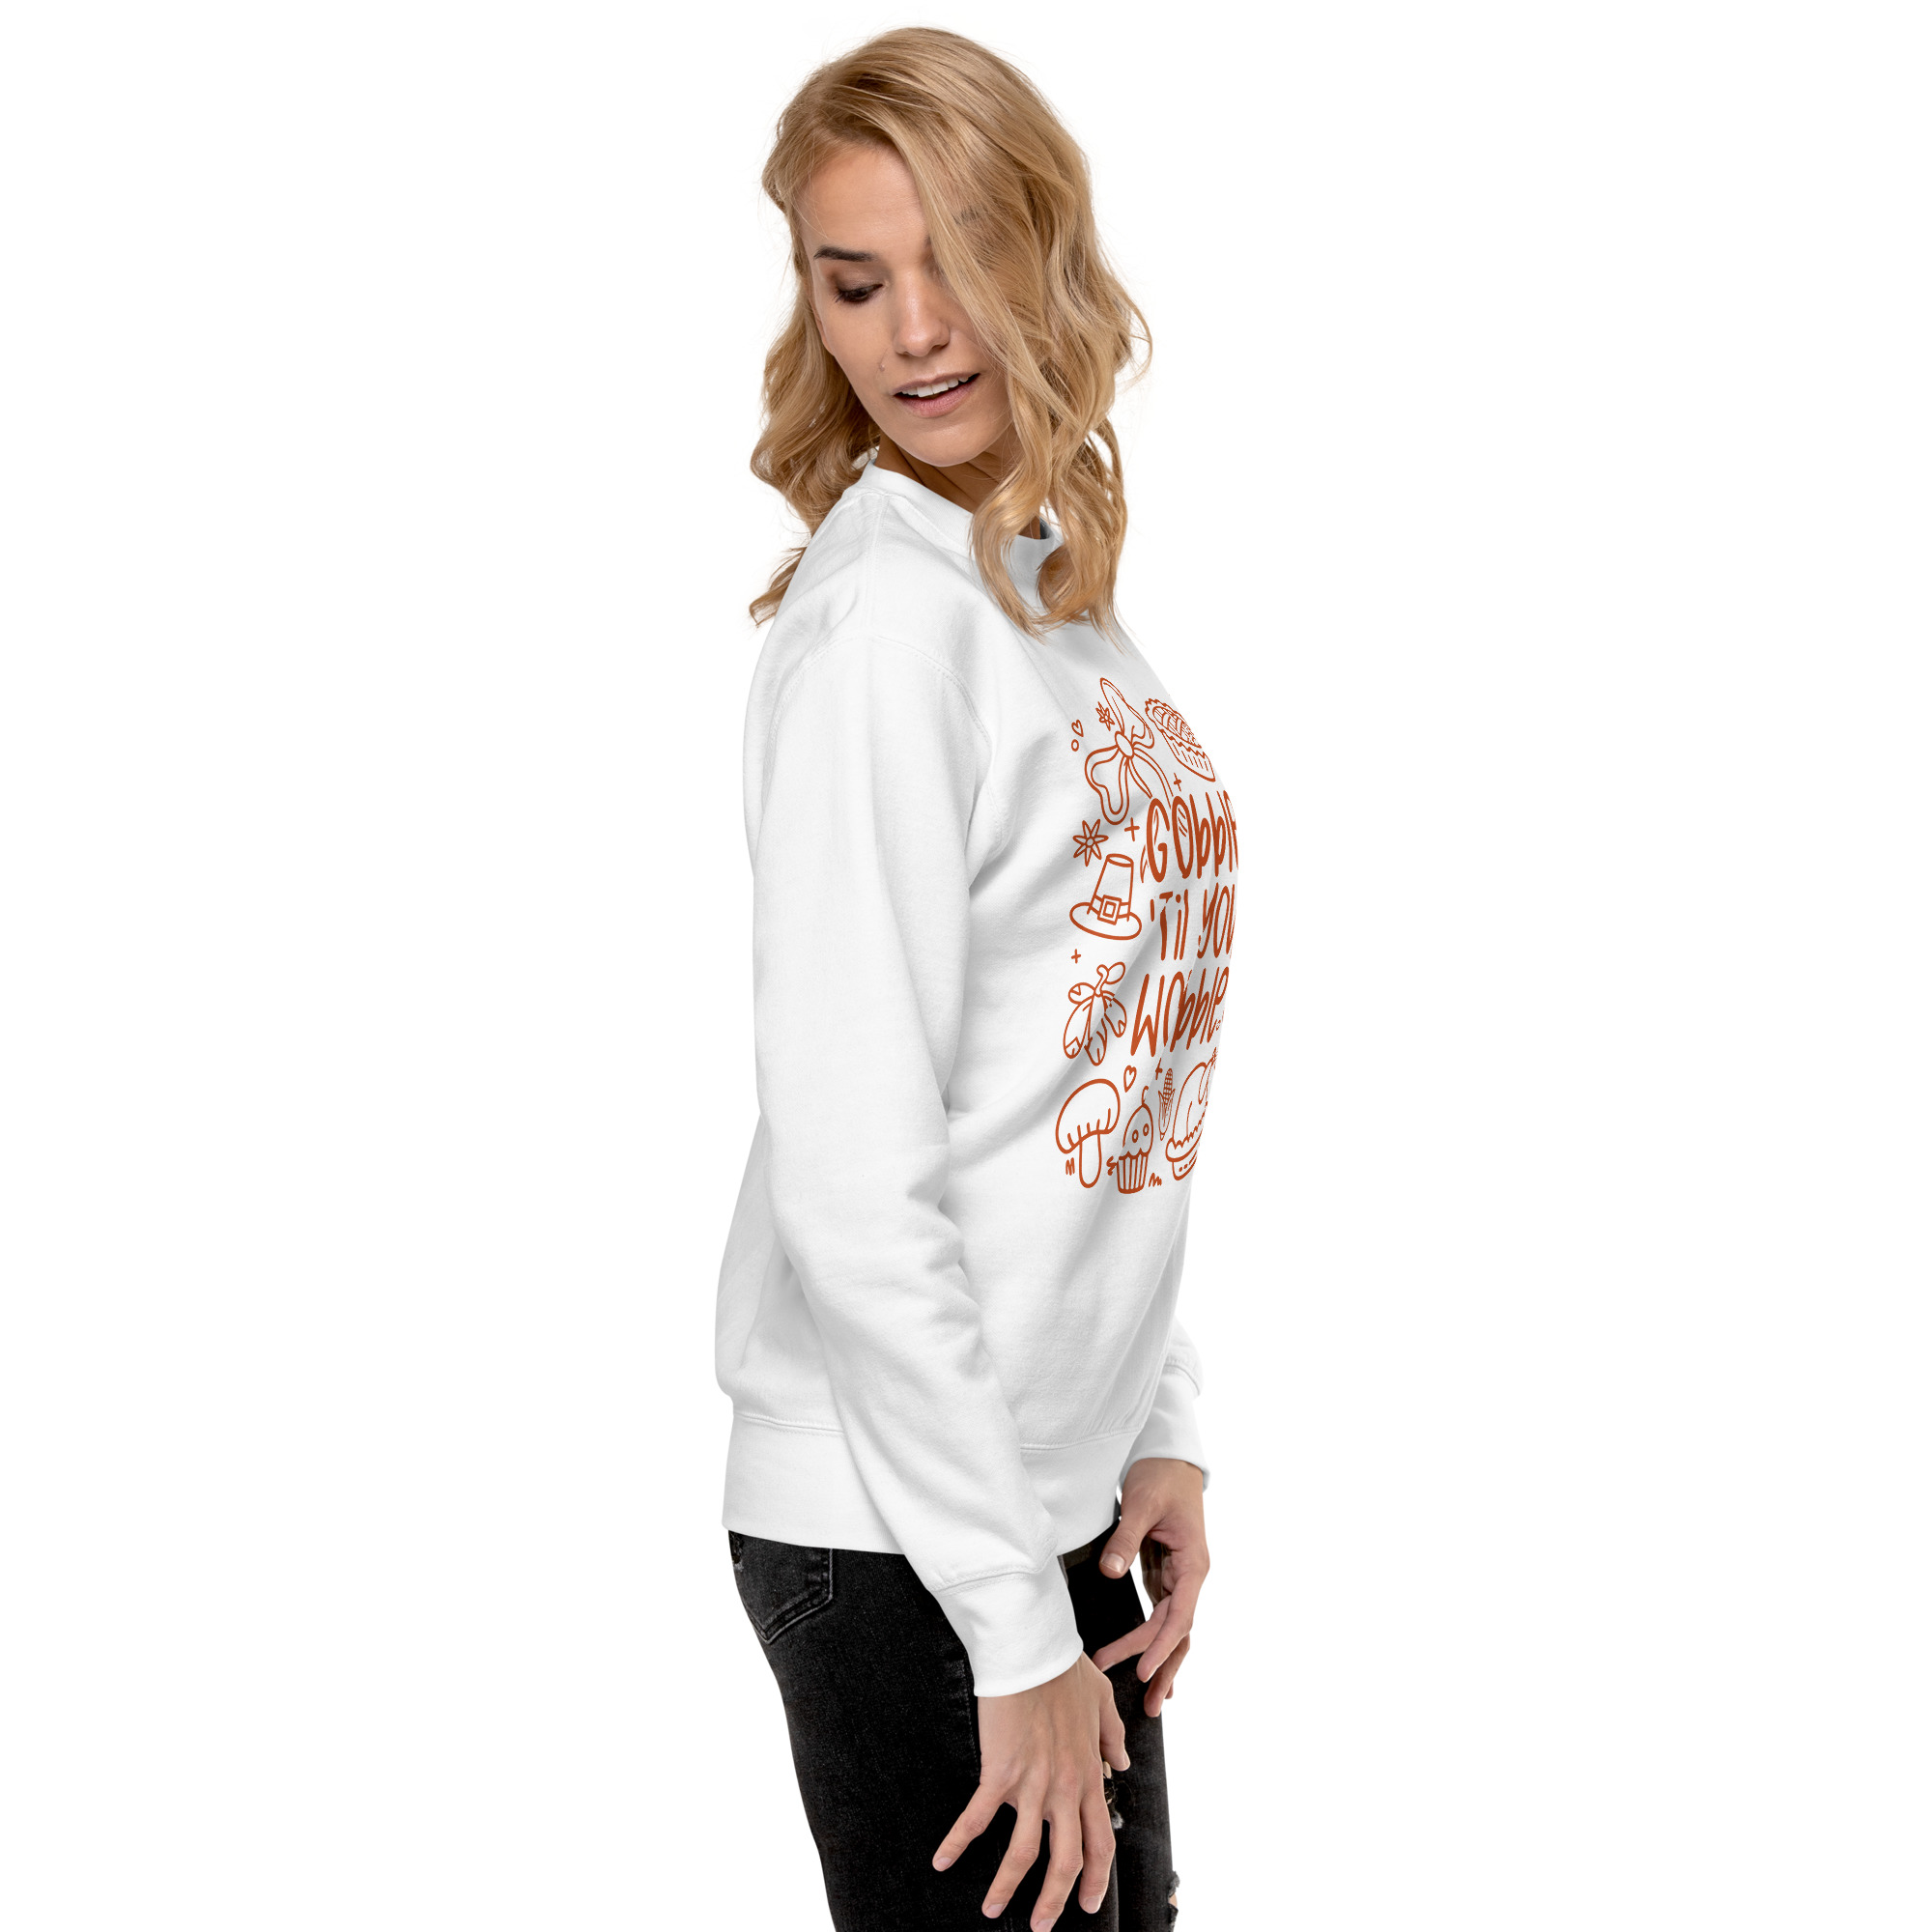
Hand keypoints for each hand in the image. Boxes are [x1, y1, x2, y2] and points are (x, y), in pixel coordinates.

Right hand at [933, 1652, 1129, 1927]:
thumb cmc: (1063, 1668)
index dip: (1096, 1878)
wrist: (1031, 1648)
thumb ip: (1112, 1737)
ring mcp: (1033, 1783)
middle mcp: (1065, 1788)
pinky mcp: (1000, 1772)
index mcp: (1089, 1775)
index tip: (1089, 1902)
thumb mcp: (1101, 1702)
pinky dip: (958, 1843)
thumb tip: (1120, 1764)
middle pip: (1066, 1861)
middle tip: (1042, 1926)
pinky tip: (942, 1860)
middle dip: (1054, 1900)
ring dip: (1007, 1887)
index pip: (1100, 1841)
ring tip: (992, 1909)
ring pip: (1024, 1853)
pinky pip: (977, 1818)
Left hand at [1090, 1457, 1207, 1716]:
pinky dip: (1155, 1642)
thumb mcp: (1142, 1504)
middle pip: (1180, 1633)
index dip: (1161, 1645)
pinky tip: (1148, 1666)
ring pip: (1174, 1630)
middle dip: (1164, 1668)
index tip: (1142, 1669)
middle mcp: (1192, 1577)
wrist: (1170, 1458)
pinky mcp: (1165, 1575)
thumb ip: (1126, 1539)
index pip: (1179, 1616)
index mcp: (1194, 1564)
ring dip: (1162, 1662)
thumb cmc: (1161, 1477)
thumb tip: (1109, 1572)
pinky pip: (1162, 1616)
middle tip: (1148, 1706)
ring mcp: (1180, 1578)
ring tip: (1150, 1701)